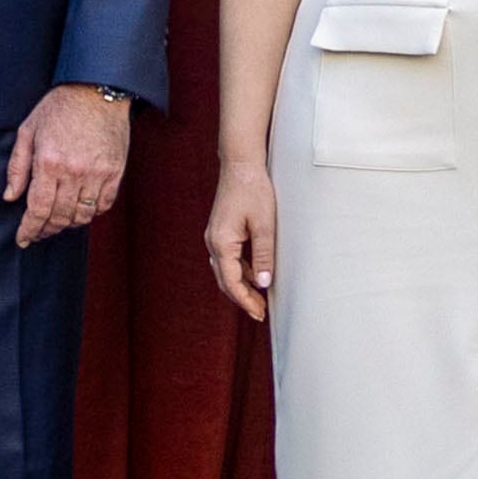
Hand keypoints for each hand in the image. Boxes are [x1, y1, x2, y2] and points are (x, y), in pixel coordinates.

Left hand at [7, 83, 132, 247]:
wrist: (97, 90)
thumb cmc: (59, 107)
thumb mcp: (28, 130)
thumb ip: (17, 166)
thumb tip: (11, 197)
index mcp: (49, 163)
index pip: (38, 210)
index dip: (29, 230)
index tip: (23, 239)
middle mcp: (74, 172)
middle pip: (59, 217)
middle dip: (46, 230)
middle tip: (39, 231)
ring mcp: (97, 173)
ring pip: (82, 216)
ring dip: (68, 224)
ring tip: (59, 221)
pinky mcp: (115, 172)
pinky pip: (103, 205)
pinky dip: (91, 213)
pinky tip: (81, 209)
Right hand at [205, 156, 278, 320]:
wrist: (240, 164)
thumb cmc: (253, 190)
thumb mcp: (264, 224)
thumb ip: (263, 255)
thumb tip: (263, 284)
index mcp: (221, 243)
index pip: (232, 282)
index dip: (245, 301)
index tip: (259, 314)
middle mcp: (213, 243)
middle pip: (225, 280)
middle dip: (242, 298)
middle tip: (260, 313)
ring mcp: (215, 237)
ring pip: (225, 271)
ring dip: (241, 286)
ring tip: (259, 299)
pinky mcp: (221, 232)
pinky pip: (228, 259)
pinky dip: (240, 272)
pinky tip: (255, 276)